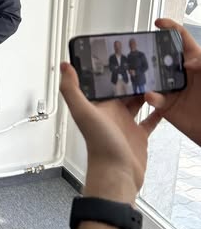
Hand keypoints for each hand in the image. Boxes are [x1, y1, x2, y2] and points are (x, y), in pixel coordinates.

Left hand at [60, 62, 160, 202]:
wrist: (117, 174)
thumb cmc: (99, 146)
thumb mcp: (83, 112)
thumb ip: (72, 89)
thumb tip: (64, 66)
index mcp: (98, 106)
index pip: (103, 83)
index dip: (109, 70)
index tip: (117, 54)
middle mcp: (111, 113)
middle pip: (122, 90)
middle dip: (130, 78)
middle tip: (142, 62)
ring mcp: (125, 124)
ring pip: (137, 102)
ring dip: (145, 91)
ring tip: (154, 77)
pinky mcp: (139, 135)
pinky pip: (150, 120)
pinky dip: (157, 111)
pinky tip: (163, 101)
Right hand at [144, 18, 200, 146]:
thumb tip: (188, 61)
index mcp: (195, 61)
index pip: (182, 39)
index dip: (170, 28)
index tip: (158, 23)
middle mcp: (181, 73)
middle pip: (162, 56)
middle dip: (150, 51)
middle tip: (139, 49)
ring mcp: (172, 88)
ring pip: (153, 77)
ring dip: (145, 75)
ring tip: (139, 74)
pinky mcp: (166, 105)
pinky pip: (154, 99)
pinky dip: (151, 97)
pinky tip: (151, 95)